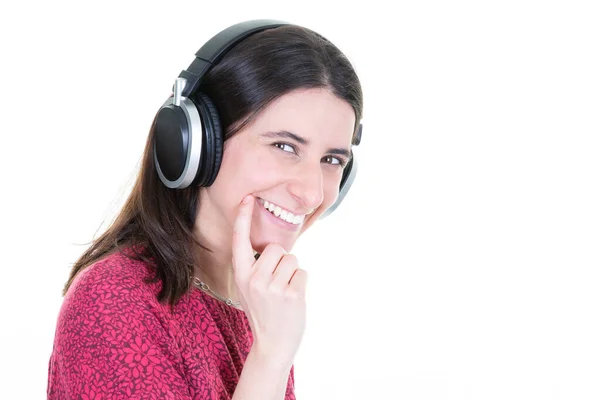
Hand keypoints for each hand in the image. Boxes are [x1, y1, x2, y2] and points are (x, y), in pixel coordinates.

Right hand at [232, 195, 307, 366]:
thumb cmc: (264, 313)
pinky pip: (302, 272)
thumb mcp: (249, 289)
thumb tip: (275, 249)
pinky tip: (293, 299)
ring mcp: (272, 287)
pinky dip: (301, 283)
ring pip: (292, 259)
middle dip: (282, 261)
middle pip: (276, 248)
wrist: (273, 345)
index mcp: (241, 275)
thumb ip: (257, 268)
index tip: (247, 198)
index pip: (240, 241)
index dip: (242, 218)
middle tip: (277, 283)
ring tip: (284, 292)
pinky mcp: (291, 294)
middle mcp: (253, 279)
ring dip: (293, 273)